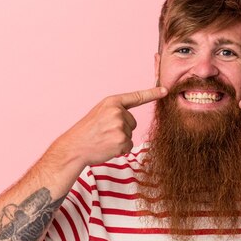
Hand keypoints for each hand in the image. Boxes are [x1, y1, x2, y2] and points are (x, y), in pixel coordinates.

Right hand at [52, 86, 166, 166]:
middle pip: (133, 122)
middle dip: (122, 129)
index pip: (136, 97)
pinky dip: (120, 149)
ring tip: (104, 139)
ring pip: (130, 134)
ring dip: (120, 140)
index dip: (152, 93)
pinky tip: (107, 147)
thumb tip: (130, 120)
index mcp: (112, 102)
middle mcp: (117, 111)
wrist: (75, 147)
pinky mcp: (121, 140)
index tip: (165, 90)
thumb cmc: (87, 131)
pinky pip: (128, 145)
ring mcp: (119, 125)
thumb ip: (115, 111)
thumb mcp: (100, 113)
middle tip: (105, 132)